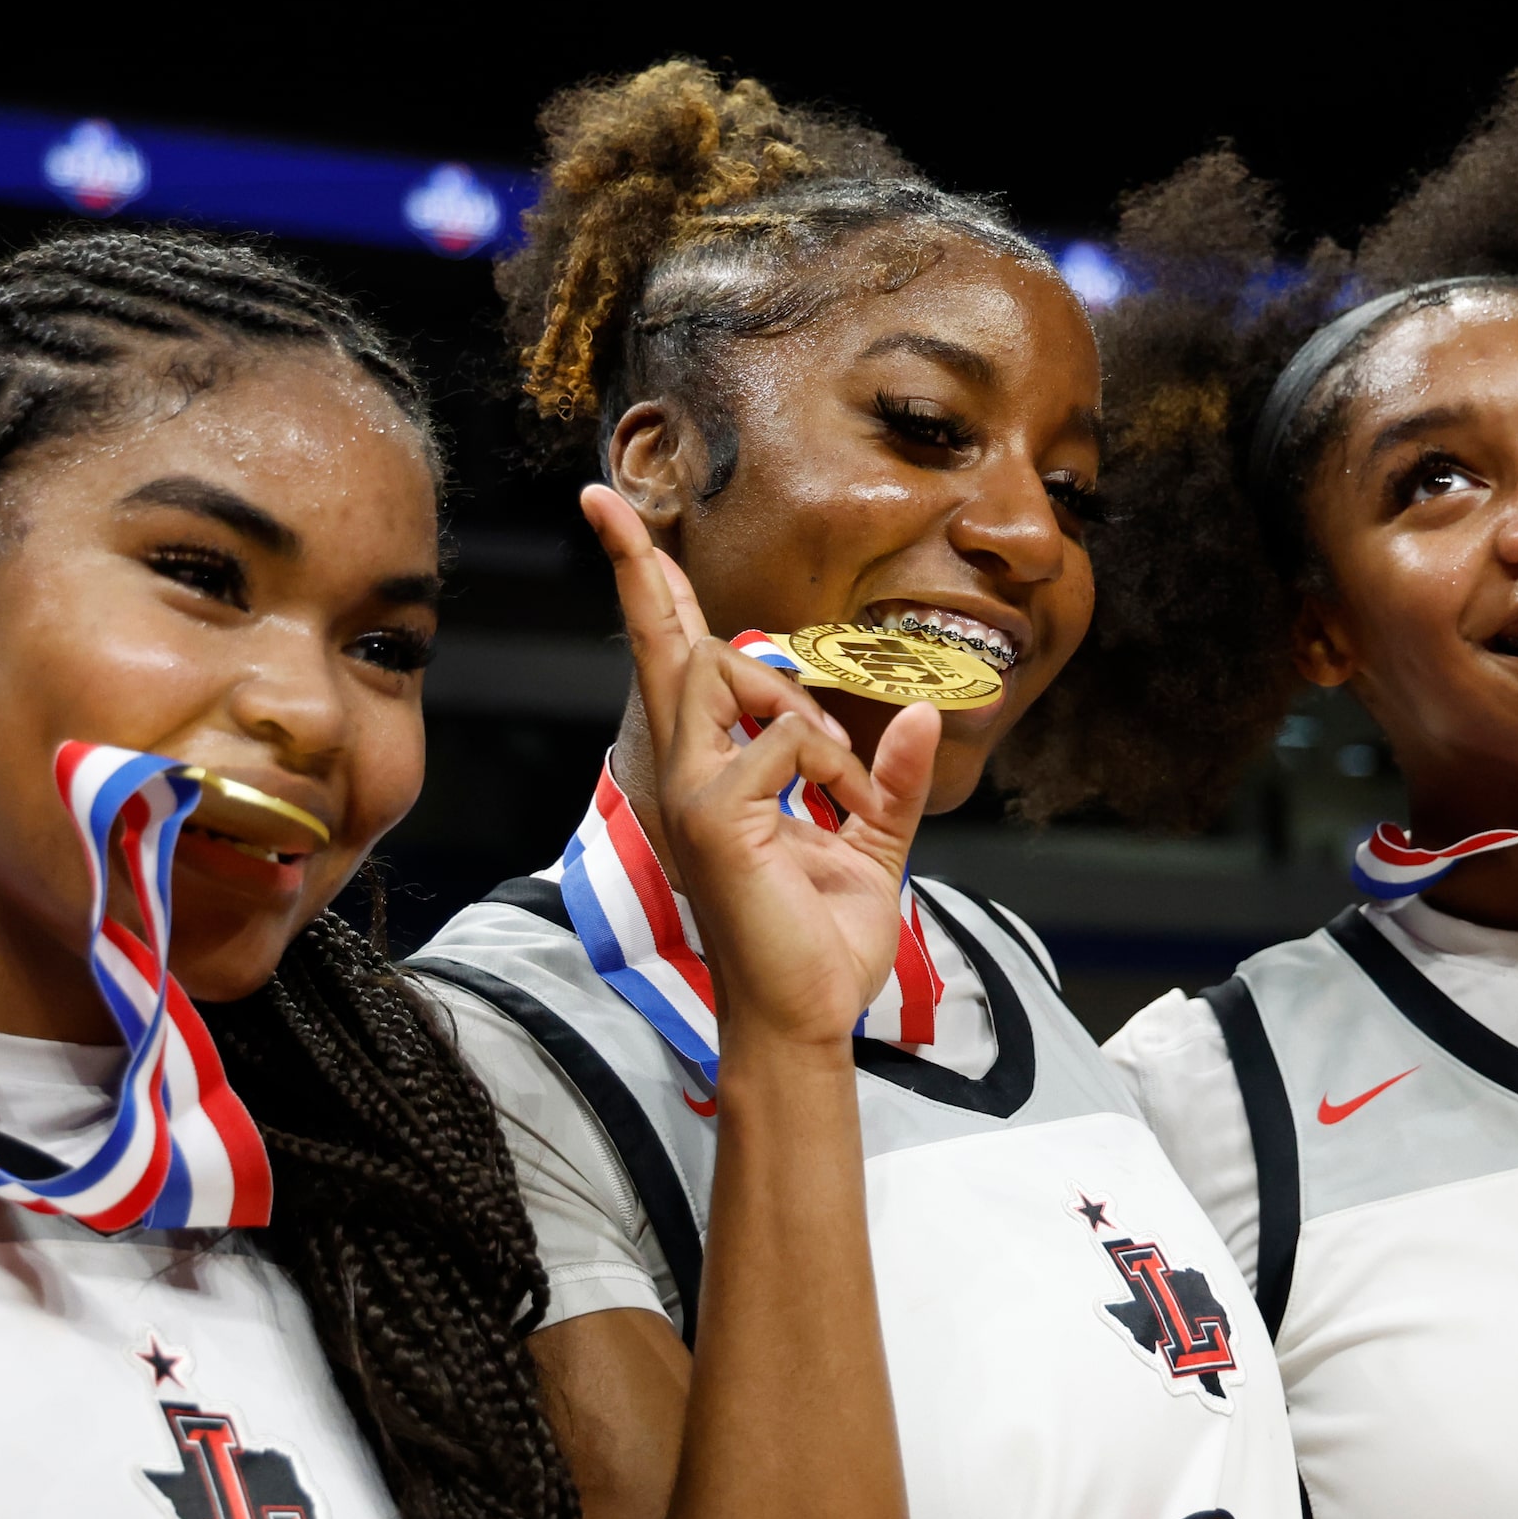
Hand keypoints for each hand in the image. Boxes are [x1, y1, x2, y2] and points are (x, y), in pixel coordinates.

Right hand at [582, 486, 938, 1048]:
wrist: (809, 1017)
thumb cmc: (822, 942)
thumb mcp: (872, 844)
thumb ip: (889, 778)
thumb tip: (919, 713)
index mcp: (716, 772)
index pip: (678, 663)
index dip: (650, 588)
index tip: (613, 514)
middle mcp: (688, 772)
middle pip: (667, 644)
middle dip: (642, 568)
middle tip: (598, 502)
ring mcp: (691, 793)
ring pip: (724, 676)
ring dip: (800, 712)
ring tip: (838, 783)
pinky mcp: (713, 818)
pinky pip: (784, 745)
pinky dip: (831, 768)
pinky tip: (842, 814)